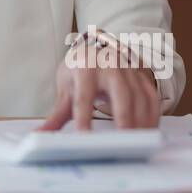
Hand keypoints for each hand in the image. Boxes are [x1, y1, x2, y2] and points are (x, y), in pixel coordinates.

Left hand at [37, 46, 160, 130]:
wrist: (96, 49)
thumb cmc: (79, 71)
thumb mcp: (66, 88)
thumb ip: (57, 115)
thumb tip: (39, 136)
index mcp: (85, 67)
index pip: (84, 95)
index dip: (83, 116)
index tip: (84, 136)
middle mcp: (109, 65)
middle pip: (120, 92)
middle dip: (123, 116)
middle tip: (124, 140)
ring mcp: (129, 69)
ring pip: (140, 96)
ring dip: (141, 120)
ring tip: (138, 143)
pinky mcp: (142, 76)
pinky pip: (151, 96)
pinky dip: (152, 115)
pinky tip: (149, 132)